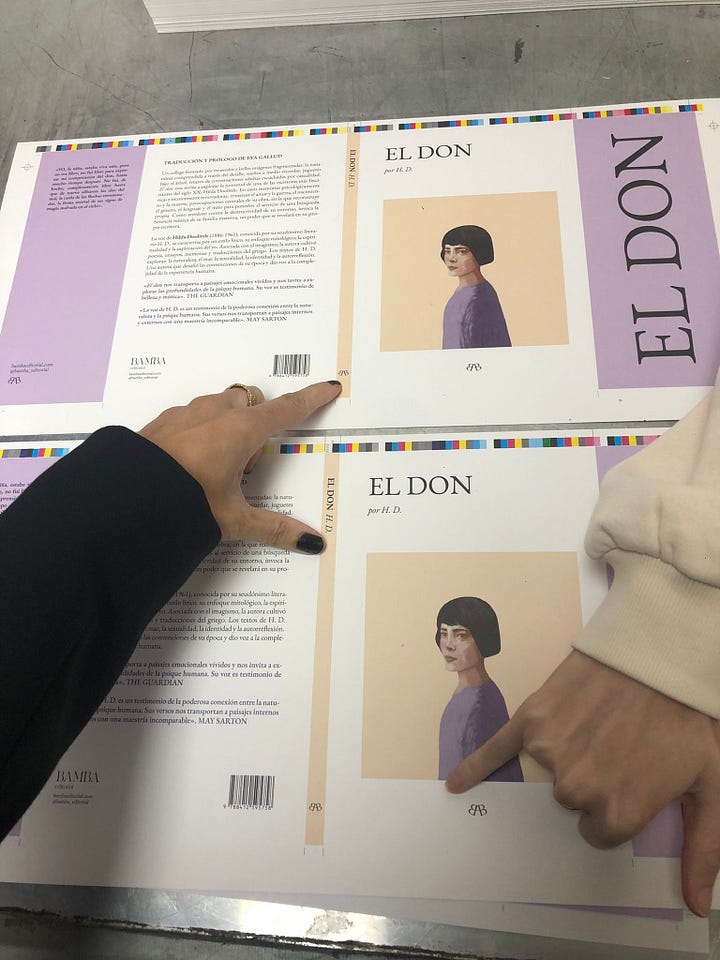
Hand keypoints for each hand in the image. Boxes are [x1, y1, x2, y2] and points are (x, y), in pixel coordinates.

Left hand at [140, 381, 340, 551]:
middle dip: (257, 423)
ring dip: (227, 425)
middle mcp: (216, 412)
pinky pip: (191, 416)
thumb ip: (274, 528)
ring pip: (220, 406)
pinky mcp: (162, 421)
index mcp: (242, 430)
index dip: (311, 399)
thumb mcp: (233, 518)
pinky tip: (189, 465)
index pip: (287, 409)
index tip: (328, 387)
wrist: (124, 498)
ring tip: (217, 468)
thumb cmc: (182, 501)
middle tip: (248, 464)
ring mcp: (186, 413)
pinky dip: (199, 432)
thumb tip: (311, 542)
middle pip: (251, 403)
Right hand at [444, 650, 719, 916]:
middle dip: (593, 779)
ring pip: (549, 772)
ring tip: (597, 723)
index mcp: (618, 811)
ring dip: (566, 755)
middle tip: (618, 745)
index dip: (615, 805)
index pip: (600, 831)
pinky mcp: (531, 719)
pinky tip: (457, 783)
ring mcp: (550, 751)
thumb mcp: (711, 783)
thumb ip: (705, 847)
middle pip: (573, 800)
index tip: (628, 778)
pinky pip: (496, 750)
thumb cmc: (688, 717)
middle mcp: (577, 787)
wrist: (659, 653)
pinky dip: (476, 767)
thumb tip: (695, 904)